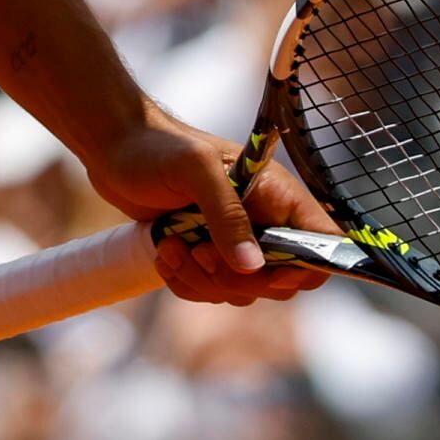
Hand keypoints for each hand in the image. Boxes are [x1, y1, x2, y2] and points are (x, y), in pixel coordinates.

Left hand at [82, 101, 335, 307]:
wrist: (116, 147)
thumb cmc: (158, 147)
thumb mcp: (195, 171)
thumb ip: (227, 215)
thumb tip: (253, 266)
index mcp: (278, 195)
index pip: (323, 244)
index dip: (305, 267)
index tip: (263, 270)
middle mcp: (264, 221)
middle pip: (279, 281)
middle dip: (235, 279)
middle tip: (197, 251)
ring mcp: (234, 241)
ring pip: (241, 291)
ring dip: (202, 281)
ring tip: (171, 245)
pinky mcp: (206, 255)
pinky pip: (210, 292)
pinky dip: (185, 283)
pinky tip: (164, 253)